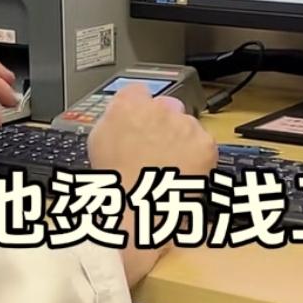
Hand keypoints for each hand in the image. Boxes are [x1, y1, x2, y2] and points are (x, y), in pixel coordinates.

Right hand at [88, 83, 216, 286]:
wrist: (141, 210)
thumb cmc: (115, 183)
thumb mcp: (98, 142)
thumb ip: (113, 119)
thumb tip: (123, 112)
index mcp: (128, 105)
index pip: (137, 92)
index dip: (139, 108)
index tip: (140, 121)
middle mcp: (159, 108)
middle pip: (166, 107)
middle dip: (164, 124)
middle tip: (155, 150)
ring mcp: (185, 125)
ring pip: (187, 125)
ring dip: (181, 140)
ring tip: (168, 166)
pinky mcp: (204, 143)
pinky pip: (203, 143)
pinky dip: (197, 156)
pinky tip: (182, 172)